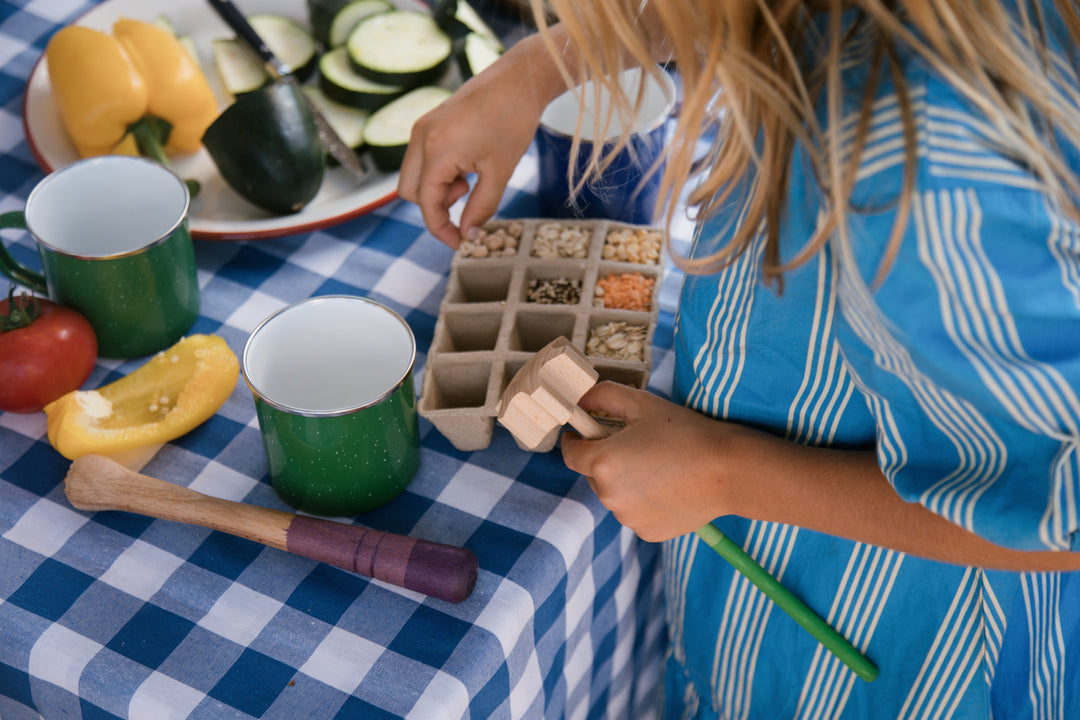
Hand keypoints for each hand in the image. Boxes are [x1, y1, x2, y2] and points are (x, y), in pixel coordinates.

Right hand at [398, 33, 567, 246]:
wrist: (520, 79)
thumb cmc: (514, 121)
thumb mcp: (500, 173)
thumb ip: (481, 208)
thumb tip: (468, 234)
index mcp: (437, 151)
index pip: (426, 204)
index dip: (441, 229)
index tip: (460, 242)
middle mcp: (421, 138)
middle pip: (410, 192)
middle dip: (435, 207)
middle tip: (467, 203)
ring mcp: (423, 127)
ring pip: (413, 175)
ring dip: (437, 189)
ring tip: (470, 181)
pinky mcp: (430, 121)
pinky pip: (422, 157)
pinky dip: (438, 171)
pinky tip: (467, 166)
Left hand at [560, 382, 737, 541]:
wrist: (729, 471)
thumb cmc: (685, 433)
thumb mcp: (642, 403)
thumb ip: (603, 396)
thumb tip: (579, 399)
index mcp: (603, 463)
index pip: (570, 453)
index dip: (574, 441)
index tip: (580, 434)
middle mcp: (609, 495)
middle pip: (594, 475)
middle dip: (606, 460)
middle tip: (635, 445)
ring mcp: (628, 518)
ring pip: (616, 495)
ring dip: (626, 482)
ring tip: (659, 466)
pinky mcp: (648, 532)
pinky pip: (636, 513)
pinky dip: (644, 501)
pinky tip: (669, 487)